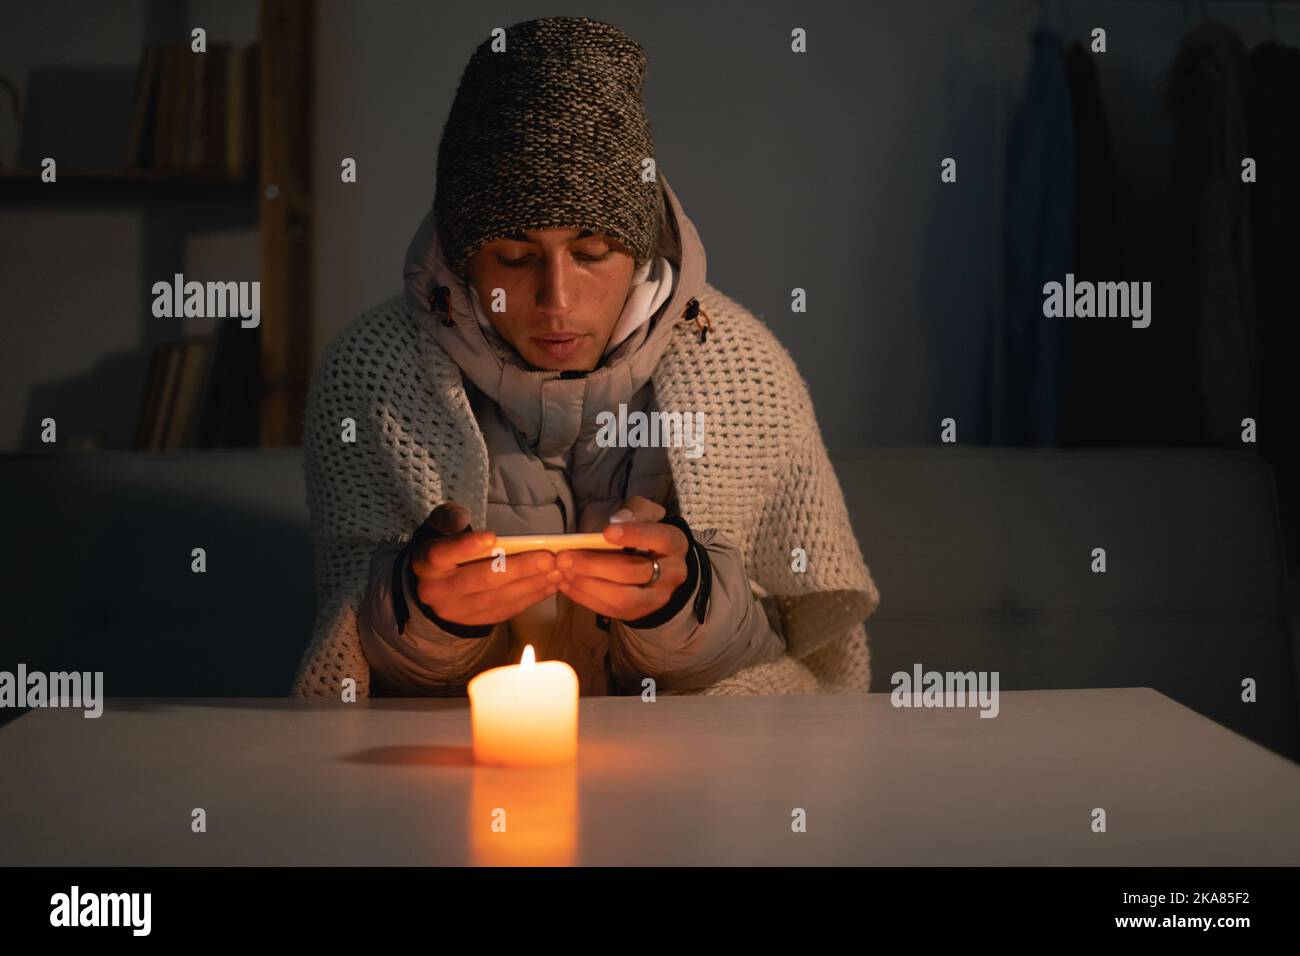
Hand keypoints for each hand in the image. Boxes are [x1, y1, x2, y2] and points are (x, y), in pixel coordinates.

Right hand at [408, 501, 561, 626]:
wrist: (432, 589)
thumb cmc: (442, 550)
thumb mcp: (437, 529)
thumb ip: (447, 518)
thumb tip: (460, 518)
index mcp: (427, 564)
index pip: (442, 554)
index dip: (466, 546)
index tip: (492, 537)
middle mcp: (439, 591)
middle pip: (481, 580)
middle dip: (518, 568)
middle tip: (548, 558)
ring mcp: (458, 611)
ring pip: (498, 598)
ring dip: (531, 584)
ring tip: (557, 570)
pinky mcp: (476, 622)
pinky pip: (506, 610)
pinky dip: (530, 597)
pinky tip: (549, 585)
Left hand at [556, 495, 689, 620]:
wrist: (662, 568)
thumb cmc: (649, 535)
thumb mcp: (647, 515)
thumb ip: (635, 512)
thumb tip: (616, 519)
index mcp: (674, 543)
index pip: (659, 538)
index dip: (634, 535)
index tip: (607, 531)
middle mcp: (672, 574)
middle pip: (633, 572)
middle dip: (595, 565)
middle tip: (565, 557)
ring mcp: (656, 598)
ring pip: (622, 597)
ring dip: (587, 585)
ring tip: (563, 572)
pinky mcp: (638, 613)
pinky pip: (610, 610)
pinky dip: (584, 597)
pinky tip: (566, 584)